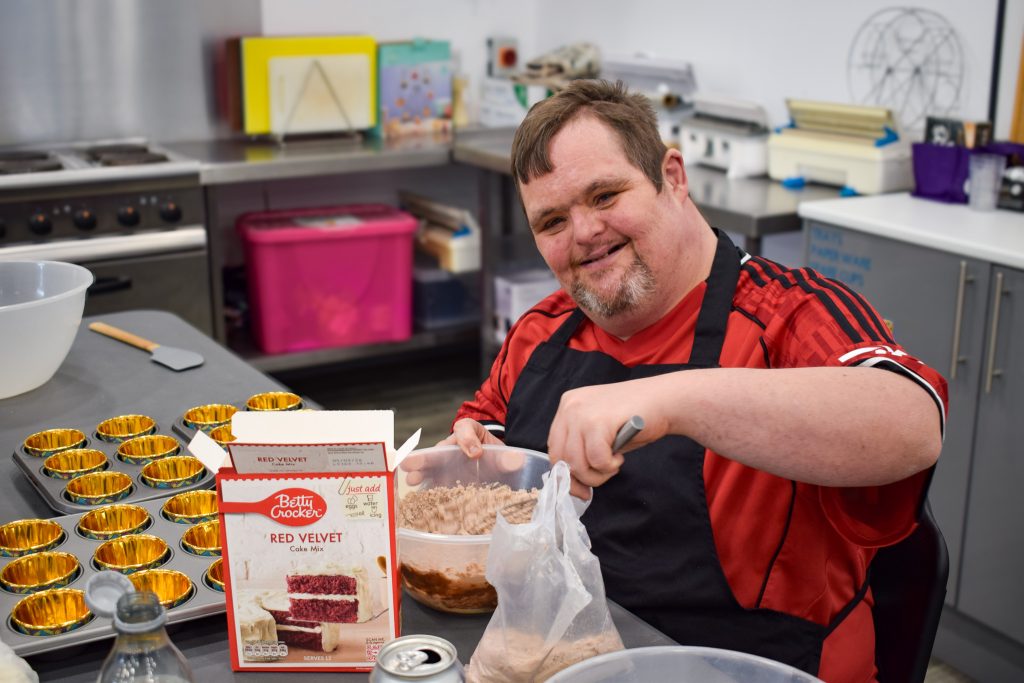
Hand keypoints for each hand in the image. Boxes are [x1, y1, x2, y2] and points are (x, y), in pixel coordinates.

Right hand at [401, 419, 511, 485]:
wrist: (499, 471)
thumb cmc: (498, 457)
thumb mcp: (505, 455)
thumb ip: (510, 457)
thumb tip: (517, 460)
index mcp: (469, 432)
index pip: (465, 429)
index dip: (468, 439)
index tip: (476, 453)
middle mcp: (453, 447)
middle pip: (439, 449)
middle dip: (426, 456)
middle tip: (412, 462)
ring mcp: (447, 466)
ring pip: (432, 467)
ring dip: (421, 473)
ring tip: (412, 479)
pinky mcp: (445, 483)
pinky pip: (435, 485)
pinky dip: (428, 492)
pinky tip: (419, 500)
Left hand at [547, 380, 662, 498]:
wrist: (666, 400)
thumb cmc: (637, 418)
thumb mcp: (600, 432)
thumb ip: (582, 449)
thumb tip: (571, 482)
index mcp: (568, 405)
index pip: (554, 447)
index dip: (566, 473)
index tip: (581, 488)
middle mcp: (570, 406)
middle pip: (561, 457)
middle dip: (581, 478)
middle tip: (602, 478)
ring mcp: (582, 413)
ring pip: (576, 463)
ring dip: (597, 474)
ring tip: (614, 464)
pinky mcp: (598, 421)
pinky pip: (595, 460)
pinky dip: (608, 466)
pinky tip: (620, 456)